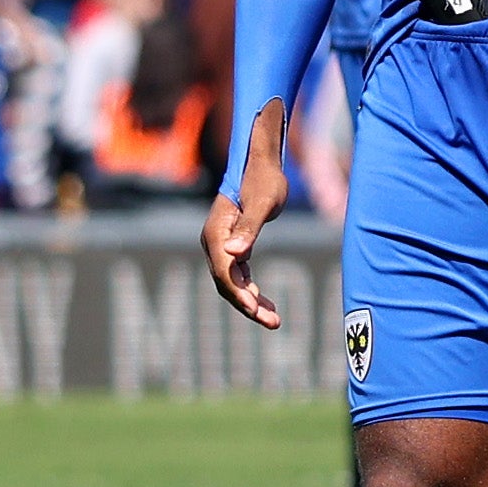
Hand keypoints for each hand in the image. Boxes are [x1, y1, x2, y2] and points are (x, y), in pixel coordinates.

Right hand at [203, 99, 292, 327]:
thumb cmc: (265, 180)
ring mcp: (220, 245)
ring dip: (250, 302)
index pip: (224, 271)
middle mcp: (213, 242)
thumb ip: (249, 228)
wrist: (261, 164)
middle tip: (273, 322)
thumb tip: (235, 253)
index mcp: (216, 233)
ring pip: (231, 282)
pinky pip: (238, 275)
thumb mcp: (263, 203)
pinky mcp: (231, 246)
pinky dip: (250, 290)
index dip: (239, 292)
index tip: (256, 309)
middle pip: (226, 282)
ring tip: (274, 320)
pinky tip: (265, 303)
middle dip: (247, 304)